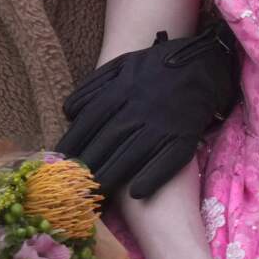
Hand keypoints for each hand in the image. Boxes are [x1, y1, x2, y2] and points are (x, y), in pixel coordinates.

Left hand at [58, 22, 240, 199]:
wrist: (201, 65)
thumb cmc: (155, 68)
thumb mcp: (121, 66)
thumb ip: (93, 87)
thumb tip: (68, 112)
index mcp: (122, 88)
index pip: (91, 118)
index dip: (73, 140)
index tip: (58, 159)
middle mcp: (140, 107)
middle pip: (108, 139)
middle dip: (87, 162)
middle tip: (71, 182)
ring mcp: (163, 123)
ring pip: (132, 153)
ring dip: (111, 175)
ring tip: (94, 193)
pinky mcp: (184, 136)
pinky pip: (167, 161)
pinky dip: (151, 177)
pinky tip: (135, 193)